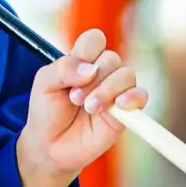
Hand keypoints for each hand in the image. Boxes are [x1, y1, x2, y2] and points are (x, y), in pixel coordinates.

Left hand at [17, 29, 146, 186]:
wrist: (50, 146)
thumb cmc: (46, 113)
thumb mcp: (44, 85)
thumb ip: (63, 69)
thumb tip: (90, 69)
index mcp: (81, 60)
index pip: (94, 39)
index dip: (88, 50)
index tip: (75, 70)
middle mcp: (101, 72)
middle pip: (111, 58)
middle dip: (93, 79)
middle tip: (75, 98)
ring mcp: (115, 91)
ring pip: (126, 75)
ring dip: (107, 90)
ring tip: (89, 108)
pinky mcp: (125, 111)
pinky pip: (141, 96)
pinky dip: (133, 98)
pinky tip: (118, 105)